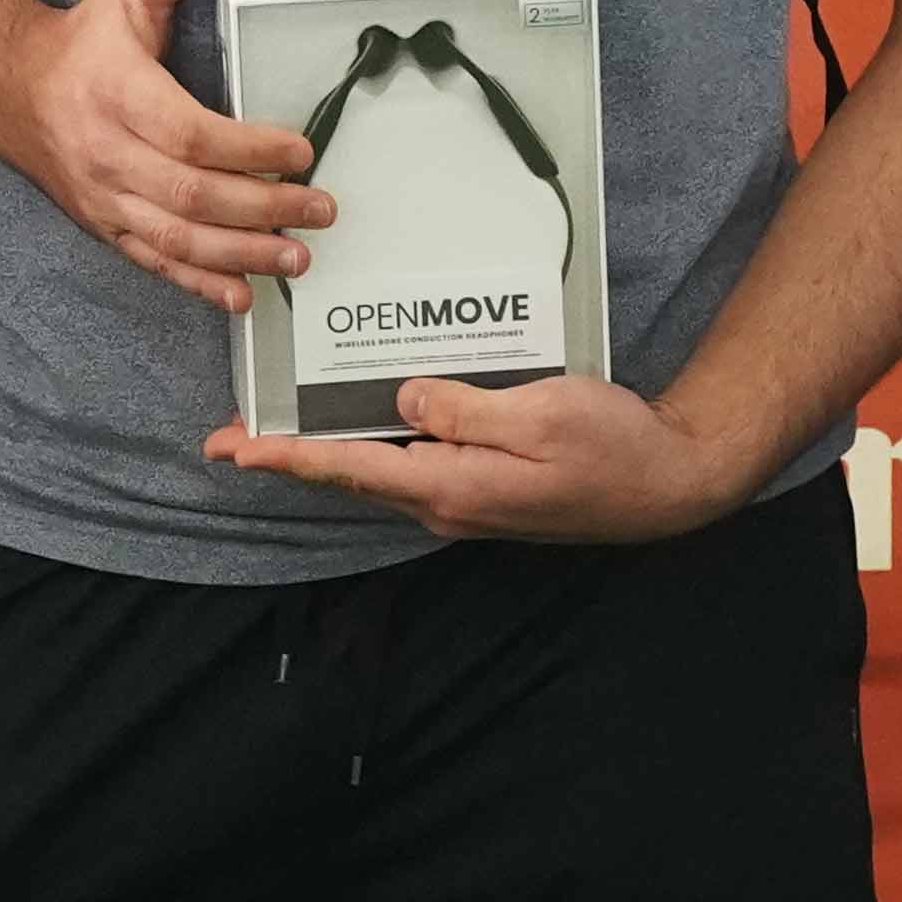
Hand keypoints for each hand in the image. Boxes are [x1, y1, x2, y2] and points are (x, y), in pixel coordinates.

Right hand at [2, 0, 332, 312]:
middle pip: (191, 195)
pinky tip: (240, 294)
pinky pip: (153, 261)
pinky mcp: (104, 223)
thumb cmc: (87, 38)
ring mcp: (104, 196)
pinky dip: (198, 282)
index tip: (300, 149)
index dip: (248, 148)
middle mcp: (107, 152)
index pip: (189, 133)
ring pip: (176, 238)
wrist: (13, 88)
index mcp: (118, 92)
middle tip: (320, 209)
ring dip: (241, 253)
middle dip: (263, 208)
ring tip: (297, 256)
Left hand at [206, 374, 752, 544]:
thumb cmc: (614, 448)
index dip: (285, 456)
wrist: (669, 484)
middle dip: (291, 454)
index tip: (232, 449)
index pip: (349, 467)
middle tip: (233, 437)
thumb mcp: (540, 415)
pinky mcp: (485, 488)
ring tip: (281, 426)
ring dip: (330, 448)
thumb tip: (404, 399)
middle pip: (352, 473)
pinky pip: (417, 461)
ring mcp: (466, 499)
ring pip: (381, 468)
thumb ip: (464, 408)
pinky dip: (379, 440)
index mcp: (452, 485)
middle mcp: (447, 502)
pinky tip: (370, 416)